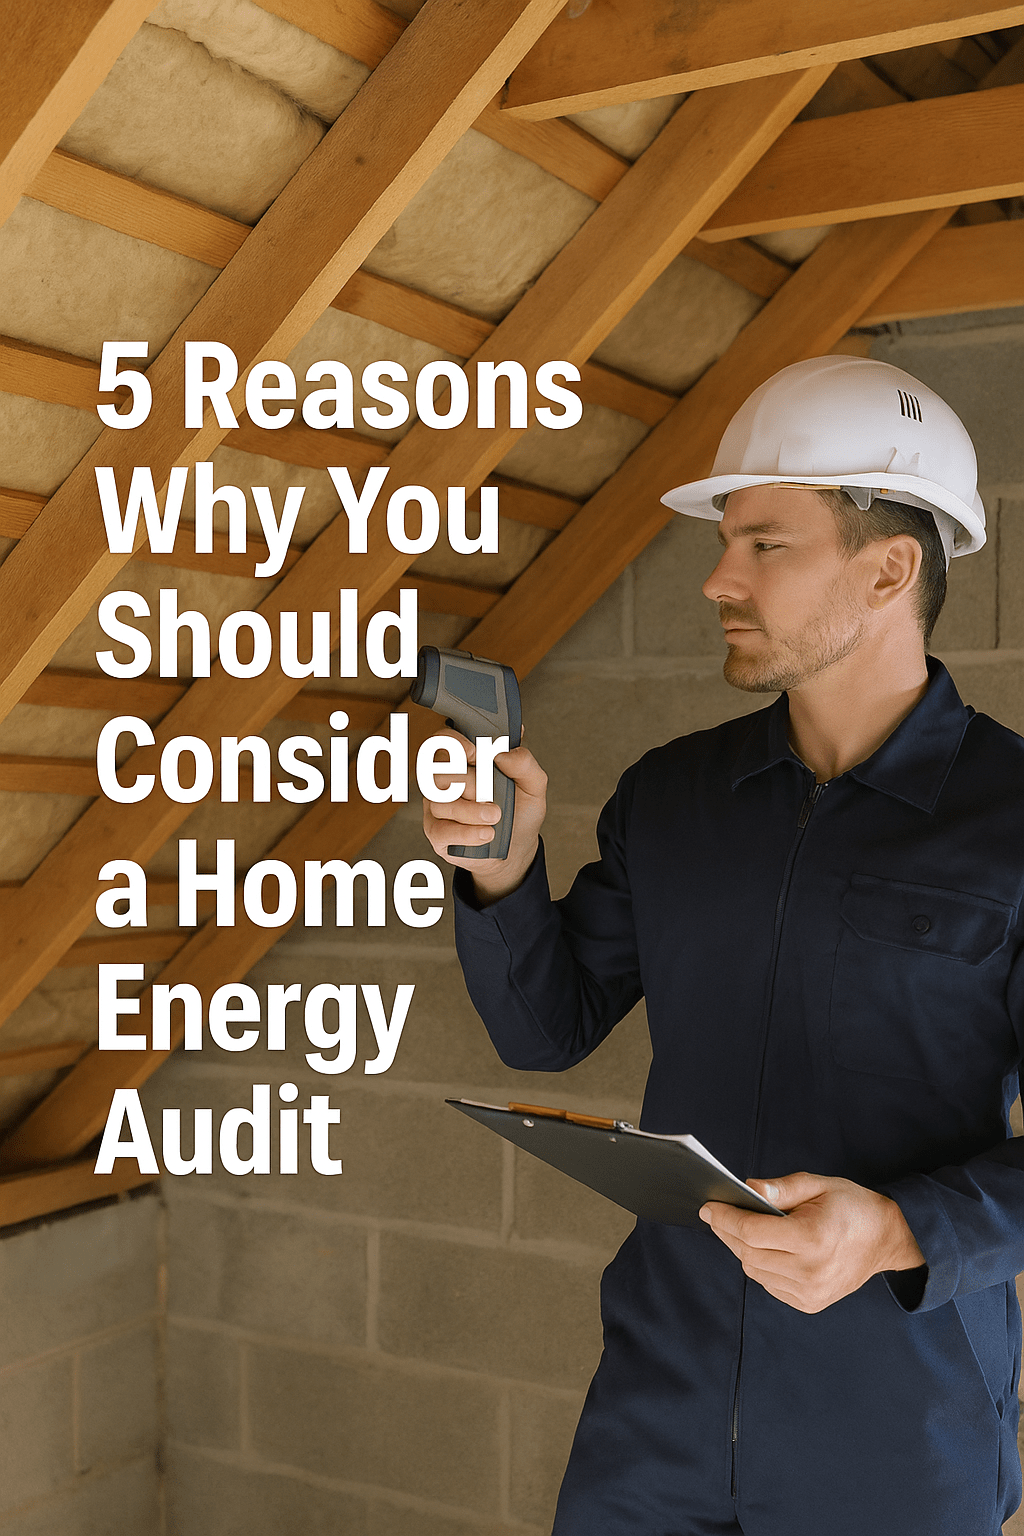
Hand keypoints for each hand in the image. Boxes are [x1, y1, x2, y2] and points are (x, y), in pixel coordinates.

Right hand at [421, 731, 547, 904]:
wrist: (517, 847)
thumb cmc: (519, 811)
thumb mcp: (533, 786)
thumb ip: (524, 763)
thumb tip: (503, 754)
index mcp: (466, 760)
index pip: (444, 740)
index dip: (454, 743)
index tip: (474, 753)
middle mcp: (446, 780)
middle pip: (440, 773)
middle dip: (470, 784)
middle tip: (491, 794)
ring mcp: (438, 806)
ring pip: (440, 802)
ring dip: (471, 811)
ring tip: (496, 817)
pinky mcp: (437, 833)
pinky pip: (442, 830)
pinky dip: (466, 833)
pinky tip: (486, 834)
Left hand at [699, 1171, 924, 1313]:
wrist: (886, 1239)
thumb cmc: (851, 1206)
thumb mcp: (817, 1184)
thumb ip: (780, 1188)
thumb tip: (746, 1188)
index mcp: (812, 1238)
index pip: (751, 1233)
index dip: (725, 1218)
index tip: (708, 1206)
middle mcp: (810, 1270)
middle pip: (748, 1254)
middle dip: (727, 1232)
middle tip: (716, 1214)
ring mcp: (810, 1292)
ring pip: (755, 1271)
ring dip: (742, 1250)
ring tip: (739, 1229)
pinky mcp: (810, 1303)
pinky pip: (769, 1284)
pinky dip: (760, 1266)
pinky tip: (765, 1249)